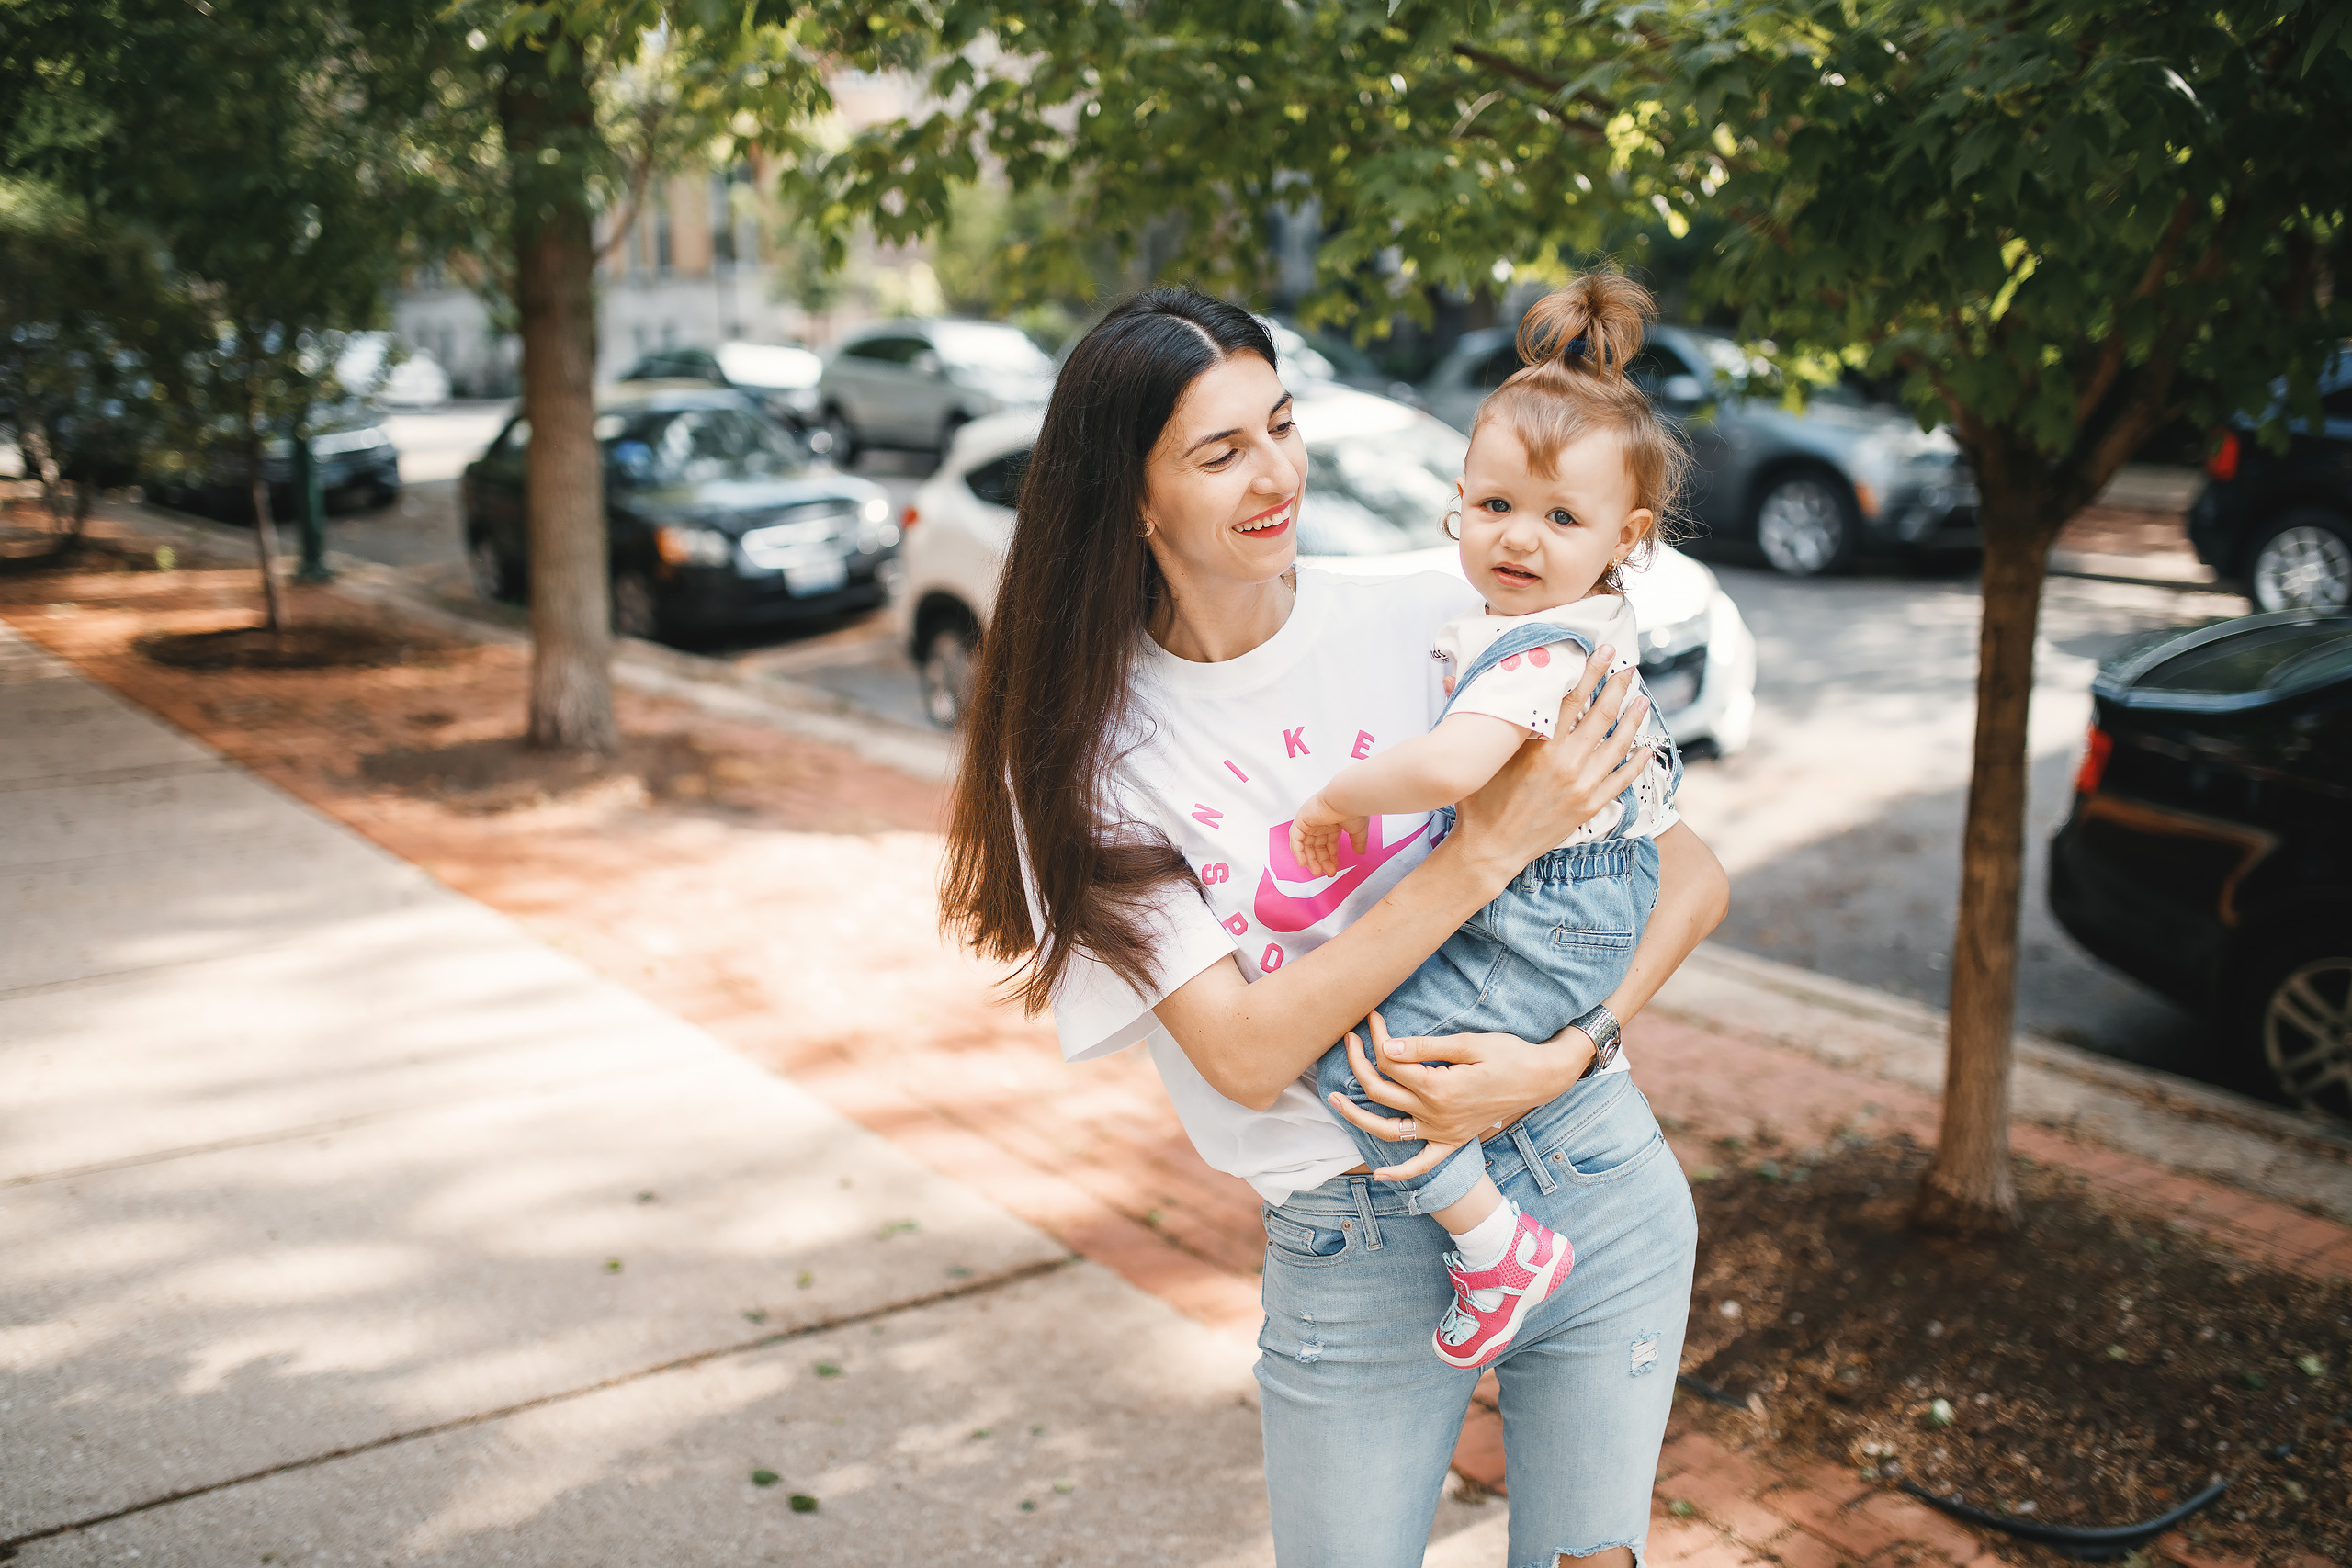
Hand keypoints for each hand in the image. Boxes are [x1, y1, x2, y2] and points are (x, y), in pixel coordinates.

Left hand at [1288, 791, 1367, 878]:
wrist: (1346, 798)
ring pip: (1305, 845)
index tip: (1333, 870)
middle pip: (1316, 846)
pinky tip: (1304, 863)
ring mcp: (1309, 821)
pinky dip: (1298, 852)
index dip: (1330, 858)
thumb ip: (1358, 842)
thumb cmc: (1353, 809)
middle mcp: (1319, 822)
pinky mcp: (1301, 820)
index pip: (1328, 844)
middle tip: (1325, 874)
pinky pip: (1295, 839)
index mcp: (1332, 823)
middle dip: (1321, 861)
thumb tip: (1361, 853)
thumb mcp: (1358, 830)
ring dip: (1310, 860)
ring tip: (1316, 872)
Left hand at [1321, 1011, 1594, 1176]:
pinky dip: (1401, 1172)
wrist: (1541, 1079)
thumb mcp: (1468, 1044)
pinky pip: (1423, 1164)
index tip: (1371, 1017)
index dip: (1375, 1038)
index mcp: (1438, 1087)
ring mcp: (1443, 1132)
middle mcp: (1435, 1115)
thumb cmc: (1509, 1054)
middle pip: (1380, 1091)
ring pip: (1388, 1130)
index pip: (1390, 1063)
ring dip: (1357, 1117)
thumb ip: (1424, 1049)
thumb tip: (1385, 1047)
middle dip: (1359, 1063)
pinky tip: (1379, 1175)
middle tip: (1350, 1040)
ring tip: (1334, 1100)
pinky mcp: (1453, 1141)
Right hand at [1447, 645, 1651, 886]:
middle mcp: (1566, 762)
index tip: (1604, 651)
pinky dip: (1637, 763)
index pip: (1572, 698)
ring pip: (1617, 744)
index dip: (1590, 672)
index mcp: (1539, 746)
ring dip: (1633, 719)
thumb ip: (1474, 716)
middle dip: (1617, 686)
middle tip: (1629, 666)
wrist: (1490, 849)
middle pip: (1601, 715)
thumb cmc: (1478, 802)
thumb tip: (1450, 679)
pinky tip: (1648, 747)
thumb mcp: (1475, 756)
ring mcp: (1582, 785)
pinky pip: (1621, 780)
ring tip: (1642, 699)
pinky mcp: (1589, 806)